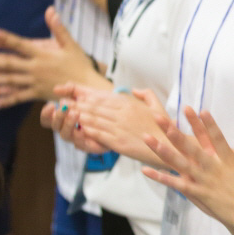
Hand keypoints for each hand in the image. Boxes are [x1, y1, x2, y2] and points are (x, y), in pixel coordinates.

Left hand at [0, 8, 98, 107]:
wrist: (88, 88)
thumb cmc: (80, 64)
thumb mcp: (71, 44)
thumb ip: (58, 28)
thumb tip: (50, 10)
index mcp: (43, 54)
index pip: (21, 45)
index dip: (6, 39)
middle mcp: (36, 68)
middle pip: (12, 64)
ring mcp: (36, 83)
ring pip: (12, 81)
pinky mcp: (38, 94)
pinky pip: (21, 97)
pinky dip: (9, 100)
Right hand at [40, 95, 109, 155]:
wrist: (121, 115)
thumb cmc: (101, 105)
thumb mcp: (87, 93)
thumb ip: (72, 90)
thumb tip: (55, 89)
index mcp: (64, 117)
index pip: (49, 118)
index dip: (46, 113)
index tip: (50, 105)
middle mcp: (68, 129)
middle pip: (55, 127)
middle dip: (58, 117)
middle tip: (64, 107)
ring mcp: (78, 139)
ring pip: (66, 135)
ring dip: (68, 124)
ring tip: (75, 113)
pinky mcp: (89, 146)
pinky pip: (81, 145)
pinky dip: (80, 137)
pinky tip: (82, 129)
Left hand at [47, 83, 169, 164]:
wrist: (172, 145)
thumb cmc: (165, 127)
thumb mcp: (157, 105)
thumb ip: (145, 94)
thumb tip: (133, 89)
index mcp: (129, 104)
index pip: (102, 97)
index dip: (85, 96)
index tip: (74, 96)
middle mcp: (122, 113)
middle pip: (93, 107)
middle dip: (76, 105)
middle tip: (62, 104)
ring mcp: (119, 128)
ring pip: (93, 119)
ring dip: (77, 116)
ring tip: (64, 114)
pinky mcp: (119, 142)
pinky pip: (99, 134)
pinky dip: (86, 130)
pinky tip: (77, 128)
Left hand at [142, 107, 233, 232]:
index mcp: (229, 160)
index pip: (217, 138)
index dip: (208, 124)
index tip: (198, 110)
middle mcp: (214, 169)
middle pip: (192, 148)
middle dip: (176, 132)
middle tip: (161, 119)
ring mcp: (204, 182)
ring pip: (180, 164)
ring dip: (163, 151)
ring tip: (149, 139)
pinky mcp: (198, 194)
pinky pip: (177, 184)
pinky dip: (162, 178)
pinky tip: (147, 170)